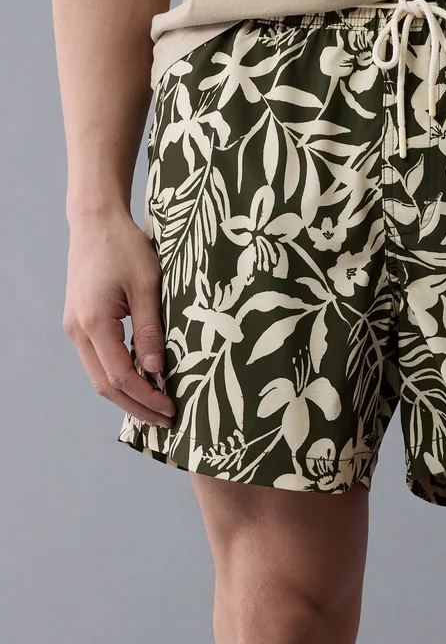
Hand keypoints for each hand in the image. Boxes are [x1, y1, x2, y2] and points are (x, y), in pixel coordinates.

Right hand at [63, 208, 175, 425]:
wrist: (96, 221)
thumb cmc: (124, 247)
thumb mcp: (147, 286)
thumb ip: (150, 329)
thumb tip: (156, 369)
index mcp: (94, 324)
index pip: (120, 376)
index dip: (146, 398)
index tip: (171, 410)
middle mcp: (78, 331)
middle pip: (105, 385)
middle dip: (136, 407)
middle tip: (165, 422)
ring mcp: (76, 327)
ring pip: (100, 375)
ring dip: (127, 395)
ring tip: (156, 410)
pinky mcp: (81, 322)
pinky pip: (99, 359)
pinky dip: (120, 376)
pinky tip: (142, 382)